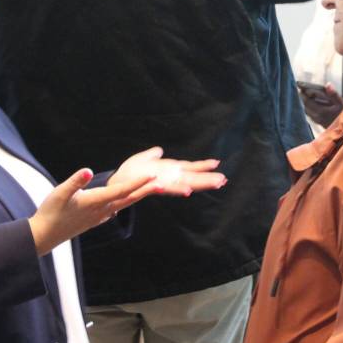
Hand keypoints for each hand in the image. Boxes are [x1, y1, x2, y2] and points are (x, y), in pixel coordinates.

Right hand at [29, 168, 153, 255]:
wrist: (45, 235)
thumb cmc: (51, 212)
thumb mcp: (60, 192)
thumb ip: (76, 181)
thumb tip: (87, 171)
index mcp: (95, 201)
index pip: (121, 190)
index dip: (138, 182)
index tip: (153, 175)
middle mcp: (101, 210)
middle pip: (128, 199)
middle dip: (146, 190)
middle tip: (163, 184)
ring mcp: (99, 217)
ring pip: (123, 204)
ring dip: (137, 196)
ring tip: (150, 189)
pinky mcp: (95, 220)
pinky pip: (114, 210)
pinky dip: (124, 203)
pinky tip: (125, 202)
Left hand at [110, 146, 226, 197]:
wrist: (117, 180)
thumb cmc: (130, 171)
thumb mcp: (144, 158)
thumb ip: (153, 155)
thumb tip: (159, 150)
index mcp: (169, 168)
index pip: (189, 165)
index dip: (202, 165)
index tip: (217, 163)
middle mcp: (170, 176)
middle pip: (194, 176)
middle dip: (208, 178)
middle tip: (224, 180)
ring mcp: (165, 181)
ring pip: (187, 182)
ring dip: (202, 183)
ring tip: (217, 183)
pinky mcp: (157, 186)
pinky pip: (170, 189)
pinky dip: (179, 189)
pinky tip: (189, 191)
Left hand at [300, 82, 342, 127]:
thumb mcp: (342, 103)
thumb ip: (334, 94)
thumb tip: (328, 84)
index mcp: (321, 111)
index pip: (308, 100)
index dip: (304, 92)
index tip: (300, 85)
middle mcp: (317, 117)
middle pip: (305, 105)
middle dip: (303, 96)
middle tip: (301, 88)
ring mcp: (317, 121)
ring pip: (307, 110)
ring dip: (305, 102)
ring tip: (305, 94)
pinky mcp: (319, 123)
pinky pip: (310, 114)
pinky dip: (309, 108)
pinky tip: (311, 103)